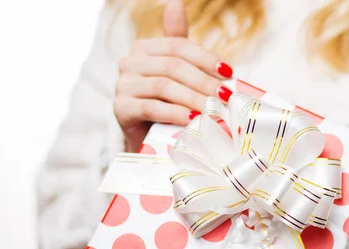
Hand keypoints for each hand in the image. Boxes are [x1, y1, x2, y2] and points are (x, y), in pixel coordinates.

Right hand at [114, 0, 233, 151]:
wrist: (145, 135)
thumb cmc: (165, 101)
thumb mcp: (175, 72)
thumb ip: (179, 42)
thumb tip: (175, 3)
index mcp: (145, 48)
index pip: (179, 47)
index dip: (205, 58)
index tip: (229, 73)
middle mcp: (130, 62)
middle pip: (173, 66)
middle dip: (204, 81)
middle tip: (225, 96)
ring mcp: (123, 85)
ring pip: (164, 86)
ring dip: (193, 98)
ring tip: (213, 109)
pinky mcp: (120, 108)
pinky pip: (151, 107)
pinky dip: (174, 113)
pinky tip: (192, 119)